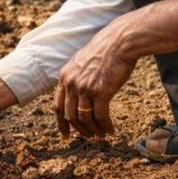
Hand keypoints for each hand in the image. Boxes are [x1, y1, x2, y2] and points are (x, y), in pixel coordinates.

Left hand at [55, 24, 136, 139]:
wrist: (120, 42)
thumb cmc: (105, 51)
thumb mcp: (82, 62)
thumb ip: (76, 77)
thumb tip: (77, 94)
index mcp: (64, 77)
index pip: (57, 106)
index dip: (61, 124)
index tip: (65, 135)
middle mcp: (71, 84)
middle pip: (69, 116)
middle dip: (79, 130)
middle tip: (89, 137)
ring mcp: (85, 88)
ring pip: (84, 119)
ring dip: (93, 130)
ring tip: (101, 135)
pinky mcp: (100, 92)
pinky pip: (101, 117)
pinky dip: (105, 127)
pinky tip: (111, 131)